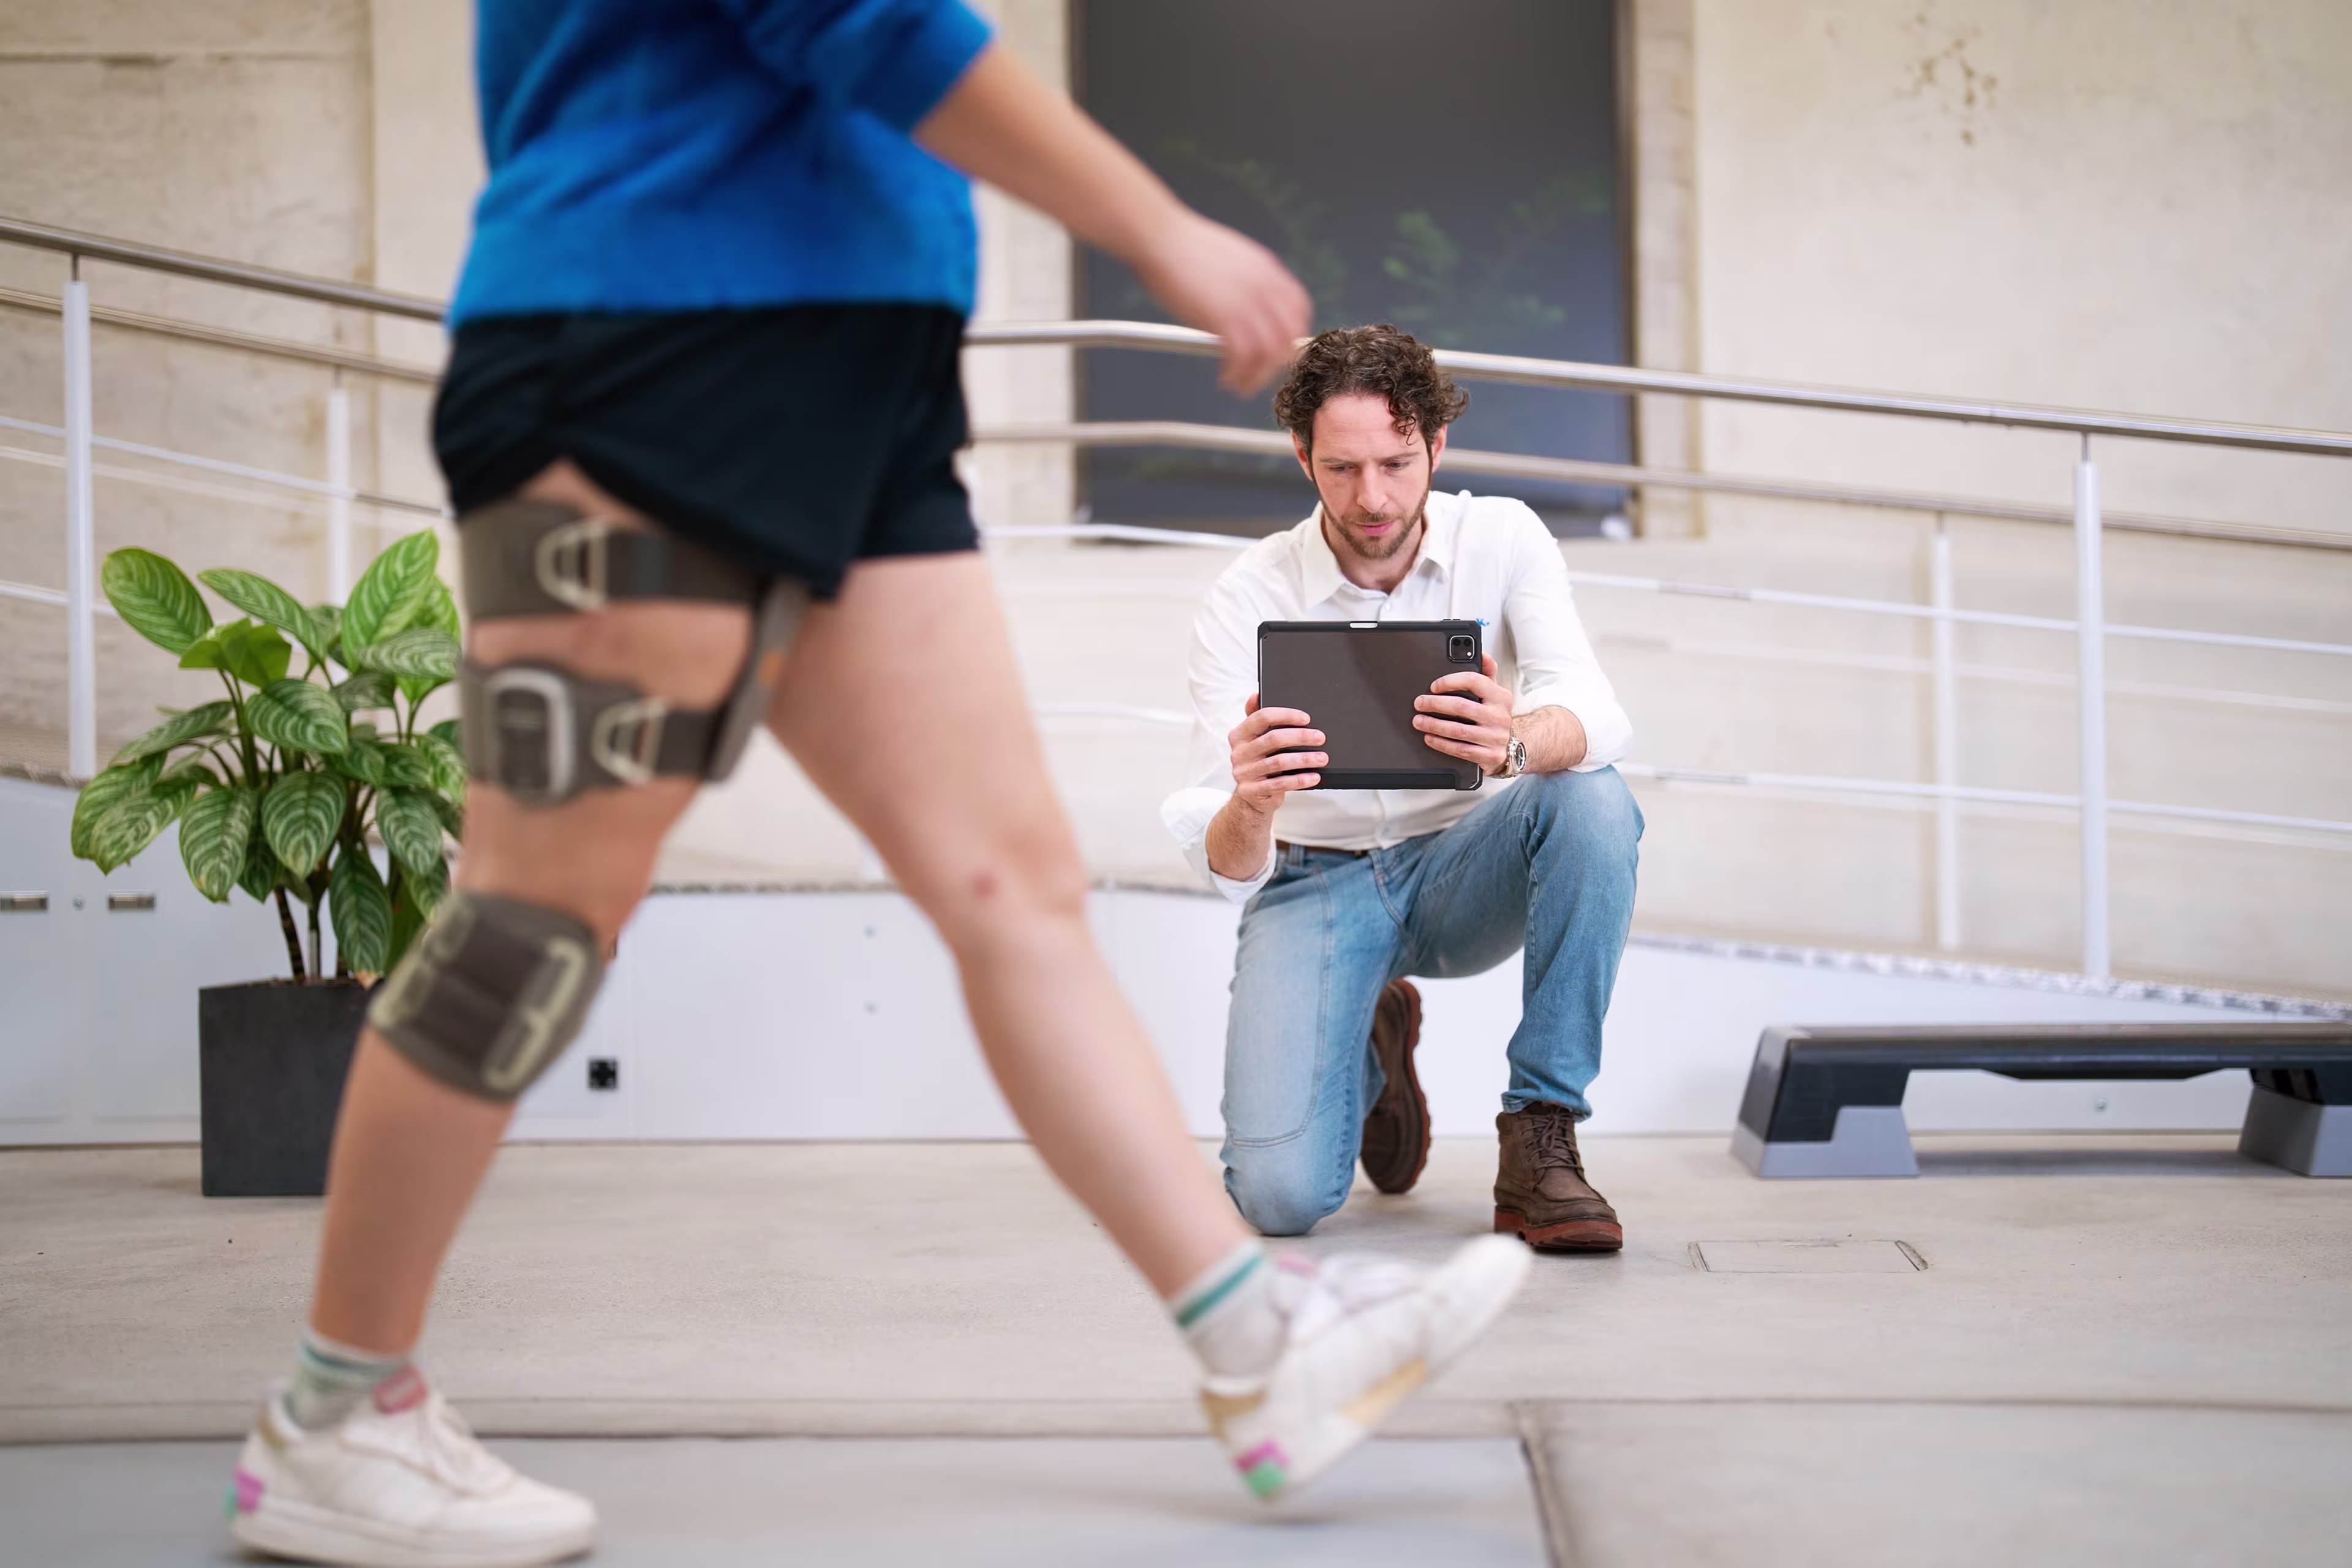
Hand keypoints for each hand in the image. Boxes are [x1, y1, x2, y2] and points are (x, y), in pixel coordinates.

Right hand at [1133, 213, 1311, 394]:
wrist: (1159, 236)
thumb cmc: (1180, 247)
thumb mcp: (1226, 260)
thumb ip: (1241, 283)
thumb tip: (1236, 308)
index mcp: (1267, 269)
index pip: (1299, 308)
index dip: (1293, 334)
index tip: (1278, 351)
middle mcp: (1264, 287)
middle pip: (1289, 336)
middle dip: (1277, 363)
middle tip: (1257, 376)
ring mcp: (1247, 302)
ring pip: (1270, 353)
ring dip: (1256, 376)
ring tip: (1239, 385)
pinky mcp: (1225, 317)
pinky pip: (1243, 358)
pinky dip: (1237, 374)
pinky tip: (1225, 377)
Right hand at [1228, 694, 1324, 812]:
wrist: (1252, 796)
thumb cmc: (1259, 762)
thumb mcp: (1255, 739)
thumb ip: (1256, 718)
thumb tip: (1256, 694)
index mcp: (1239, 735)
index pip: (1261, 717)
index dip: (1285, 715)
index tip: (1306, 718)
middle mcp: (1238, 753)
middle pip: (1273, 739)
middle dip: (1300, 737)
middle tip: (1320, 737)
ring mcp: (1243, 773)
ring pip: (1279, 762)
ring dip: (1304, 759)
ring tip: (1322, 758)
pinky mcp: (1252, 791)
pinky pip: (1280, 784)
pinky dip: (1300, 780)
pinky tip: (1314, 777)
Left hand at [1414, 655, 1515, 774]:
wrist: (1515, 746)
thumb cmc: (1496, 716)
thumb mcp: (1495, 693)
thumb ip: (1487, 673)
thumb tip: (1482, 653)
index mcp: (1500, 696)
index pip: (1474, 681)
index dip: (1450, 682)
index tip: (1433, 686)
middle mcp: (1499, 716)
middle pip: (1461, 706)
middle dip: (1435, 704)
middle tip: (1419, 703)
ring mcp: (1495, 737)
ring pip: (1458, 730)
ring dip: (1434, 725)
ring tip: (1418, 721)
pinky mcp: (1490, 756)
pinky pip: (1461, 750)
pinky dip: (1442, 744)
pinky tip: (1429, 738)